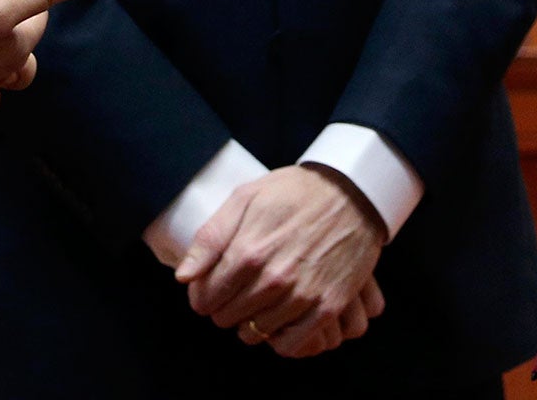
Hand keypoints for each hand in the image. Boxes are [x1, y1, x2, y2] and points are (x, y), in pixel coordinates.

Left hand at [175, 165, 385, 358]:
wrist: (352, 193)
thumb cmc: (294, 192)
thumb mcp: (246, 197)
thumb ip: (211, 238)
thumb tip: (184, 276)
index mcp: (249, 251)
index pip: (206, 296)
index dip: (201, 295)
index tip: (208, 288)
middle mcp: (274, 278)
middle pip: (228, 316)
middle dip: (223, 308)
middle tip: (233, 294)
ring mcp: (303, 295)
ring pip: (257, 333)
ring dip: (249, 323)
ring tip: (255, 305)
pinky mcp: (328, 306)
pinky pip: (292, 344)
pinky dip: (280, 339)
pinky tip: (279, 320)